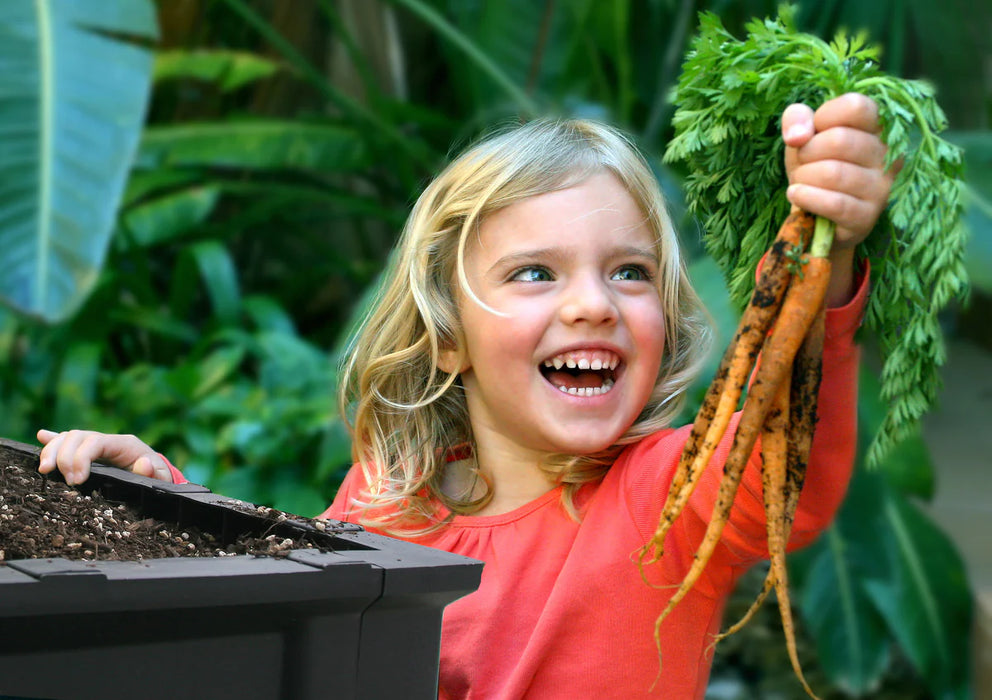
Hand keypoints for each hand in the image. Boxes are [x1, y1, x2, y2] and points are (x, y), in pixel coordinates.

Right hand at [37, 429, 171, 484]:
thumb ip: (155, 472)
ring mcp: (95, 444)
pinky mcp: (86, 452)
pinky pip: (67, 441)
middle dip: (64, 457)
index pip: (95, 442)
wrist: (155, 475)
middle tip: (68, 482)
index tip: (77, 481)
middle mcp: (107, 440)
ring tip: (45, 470)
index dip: (81, 458)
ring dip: (52, 451)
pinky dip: (53, 440)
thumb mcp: (161, 477)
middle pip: (76, 436)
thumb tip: (144, 464)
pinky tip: (40, 437)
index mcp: (124, 444)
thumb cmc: (157, 476)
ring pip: (67, 437)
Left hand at [782, 92, 896, 250]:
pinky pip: (833, 204)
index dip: (824, 117)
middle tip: (803, 162)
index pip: (856, 106)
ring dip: (804, 177)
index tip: (812, 132)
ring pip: (833, 173)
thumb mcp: (802, 136)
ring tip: (801, 181)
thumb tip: (797, 135)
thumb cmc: (813, 166)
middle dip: (807, 152)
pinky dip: (806, 197)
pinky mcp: (866, 217)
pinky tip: (796, 194)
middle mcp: (887, 155)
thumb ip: (797, 118)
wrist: (815, 214)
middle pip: (840, 141)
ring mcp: (881, 188)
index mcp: (876, 127)